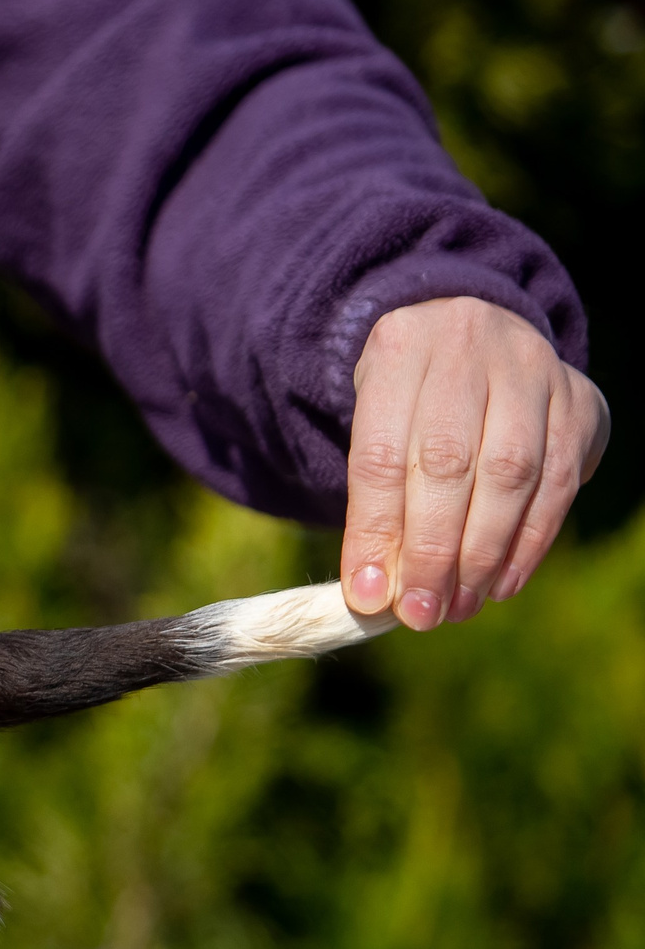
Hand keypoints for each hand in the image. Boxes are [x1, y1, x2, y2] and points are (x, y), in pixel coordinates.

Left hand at [342, 296, 610, 629]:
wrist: (466, 335)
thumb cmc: (406, 401)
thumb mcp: (372, 428)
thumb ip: (371, 503)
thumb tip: (374, 594)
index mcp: (399, 349)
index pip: (381, 455)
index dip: (376, 532)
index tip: (370, 596)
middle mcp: (468, 347)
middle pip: (449, 463)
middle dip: (433, 551)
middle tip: (421, 613)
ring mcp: (532, 368)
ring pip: (512, 473)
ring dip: (484, 554)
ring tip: (460, 604)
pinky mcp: (579, 397)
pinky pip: (560, 480)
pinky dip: (530, 541)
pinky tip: (502, 582)